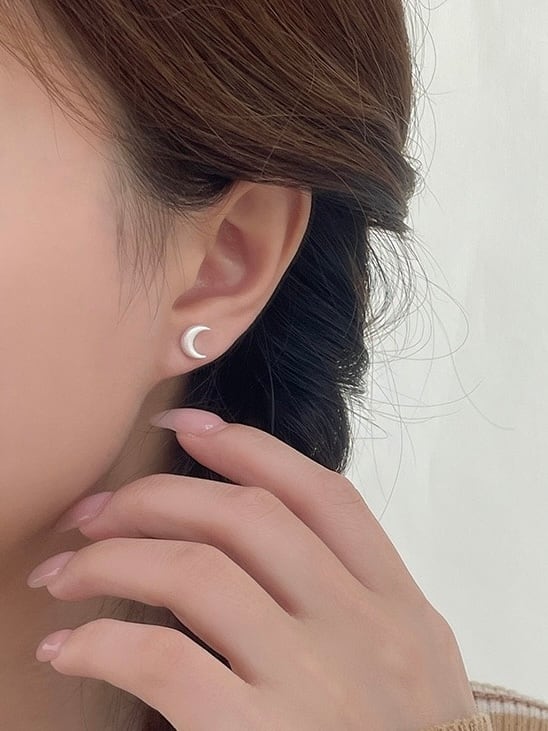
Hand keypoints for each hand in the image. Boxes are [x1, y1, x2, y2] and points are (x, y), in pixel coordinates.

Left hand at [27, 408, 477, 730]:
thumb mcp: (410, 663)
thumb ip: (358, 596)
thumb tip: (265, 533)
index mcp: (398, 605)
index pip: (321, 494)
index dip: (247, 446)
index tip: (184, 427)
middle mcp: (361, 629)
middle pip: (246, 517)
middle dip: (156, 497)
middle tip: (96, 511)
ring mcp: (314, 682)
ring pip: (195, 571)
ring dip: (111, 560)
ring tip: (66, 572)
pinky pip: (161, 660)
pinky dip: (101, 641)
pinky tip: (69, 647)